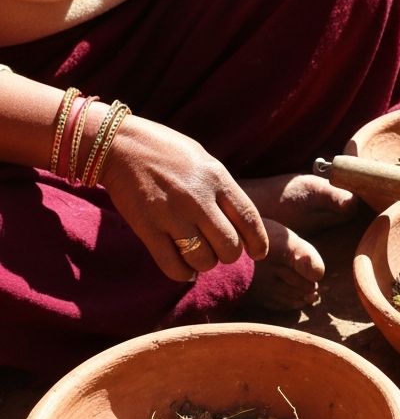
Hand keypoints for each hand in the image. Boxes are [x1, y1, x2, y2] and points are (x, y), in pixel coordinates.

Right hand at [97, 114, 268, 280]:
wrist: (119, 145)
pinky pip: (173, 266)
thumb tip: (241, 225)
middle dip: (229, 254)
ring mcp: (172, 214)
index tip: (259, 254)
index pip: (249, 218)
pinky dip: (183, 273)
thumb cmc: (167, 152)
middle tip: (219, 250)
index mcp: (217, 178)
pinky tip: (184, 267)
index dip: (258, 242)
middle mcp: (198, 198)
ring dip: (205, 264)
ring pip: (204, 259)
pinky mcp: (146, 228)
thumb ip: (223, 190)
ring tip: (199, 255)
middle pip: (230, 246)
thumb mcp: (204, 162)